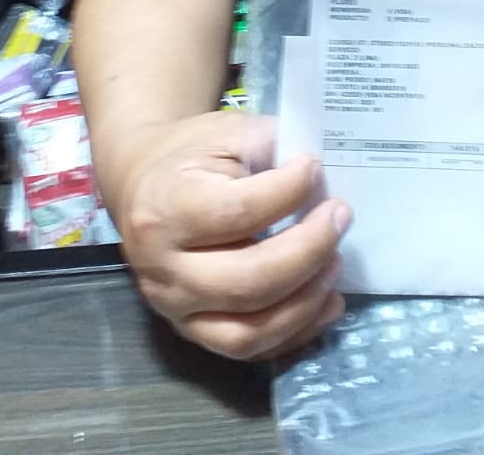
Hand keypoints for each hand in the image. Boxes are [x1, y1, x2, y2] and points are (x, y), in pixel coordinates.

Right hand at [113, 110, 351, 359]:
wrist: (143, 185)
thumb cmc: (190, 155)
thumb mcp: (226, 132)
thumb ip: (270, 145)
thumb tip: (321, 175)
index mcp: (165, 209)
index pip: (236, 214)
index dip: (287, 193)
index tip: (315, 168)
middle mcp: (163, 270)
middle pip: (247, 282)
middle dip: (307, 252)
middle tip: (340, 217)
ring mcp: (175, 309)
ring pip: (248, 332)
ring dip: (306, 301)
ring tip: (337, 261)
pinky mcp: (193, 332)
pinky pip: (248, 351)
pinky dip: (295, 332)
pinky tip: (327, 302)